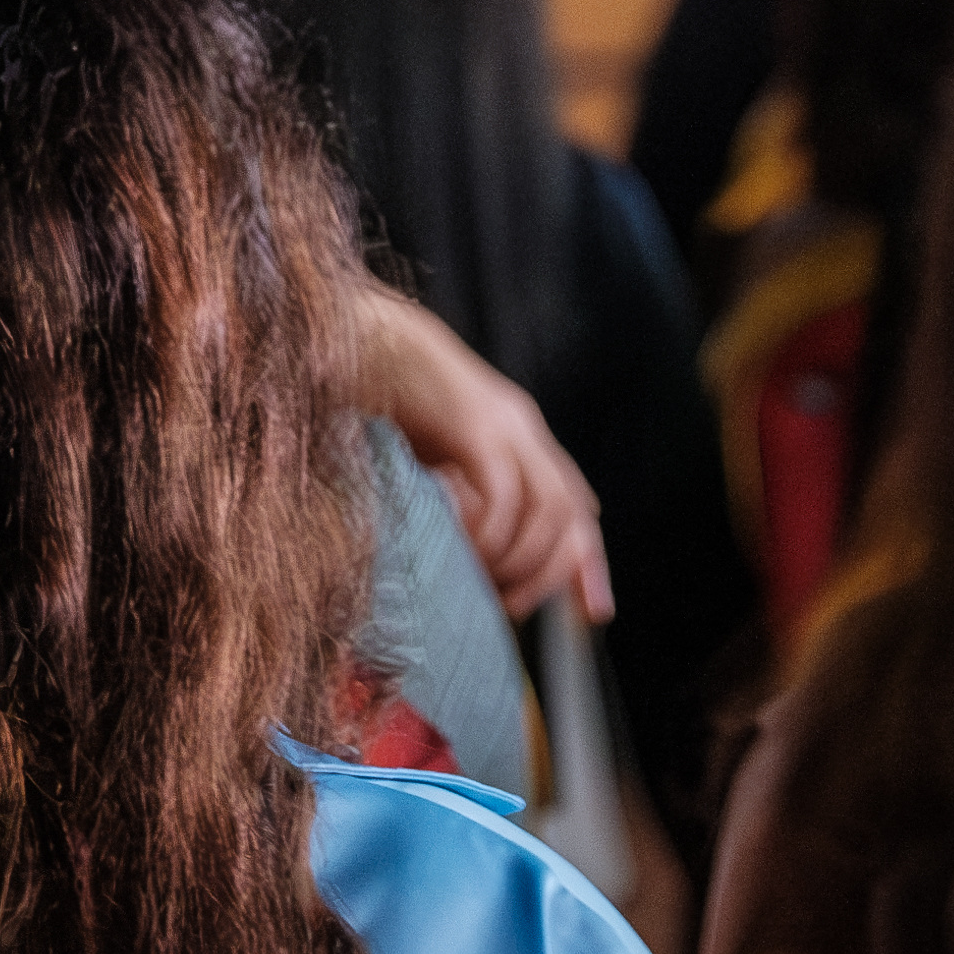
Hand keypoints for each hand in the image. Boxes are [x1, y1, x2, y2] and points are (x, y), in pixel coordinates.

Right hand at [352, 286, 611, 622]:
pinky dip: (489, 534)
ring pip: (546, 509)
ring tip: (484, 582)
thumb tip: (470, 553)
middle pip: (570, 512)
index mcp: (518, 436)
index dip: (587, 562)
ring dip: (520, 559)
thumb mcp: (432, 454)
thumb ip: (461, 490)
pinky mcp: (475, 426)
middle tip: (511, 606)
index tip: (593, 613)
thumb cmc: (382, 401)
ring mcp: (504, 424)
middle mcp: (522, 429)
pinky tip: (460, 547)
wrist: (359, 339)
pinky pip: (503, 496)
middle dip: (552, 570)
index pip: (575, 504)